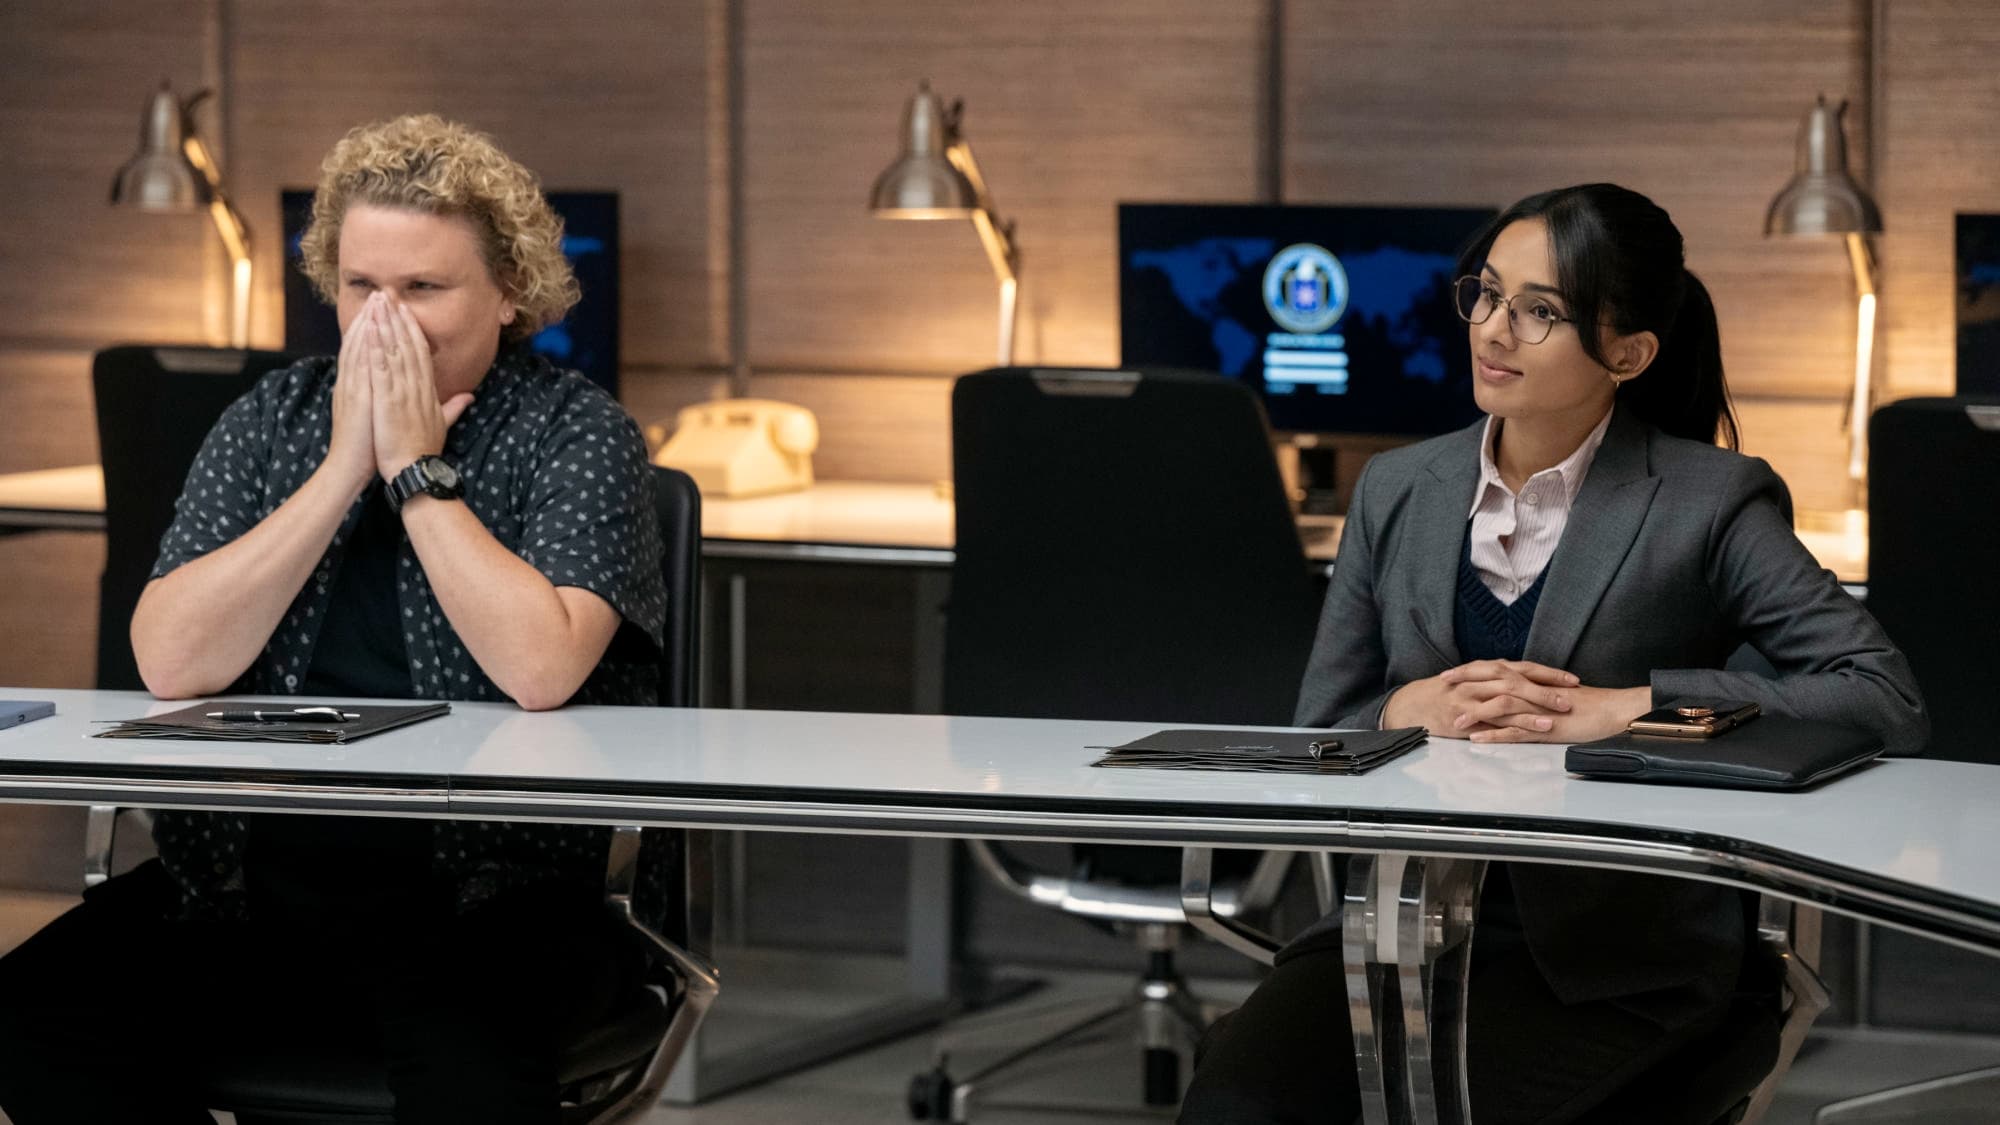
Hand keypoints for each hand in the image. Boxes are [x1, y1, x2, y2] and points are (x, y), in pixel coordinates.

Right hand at [323, 301, 376, 490]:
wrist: (351, 469)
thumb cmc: (369, 447)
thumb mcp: (382, 417)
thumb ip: (394, 401)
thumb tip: (406, 393)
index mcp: (360, 386)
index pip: (367, 350)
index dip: (377, 328)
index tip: (388, 309)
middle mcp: (352, 382)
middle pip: (360, 342)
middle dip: (370, 317)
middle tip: (380, 293)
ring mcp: (351, 388)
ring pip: (357, 348)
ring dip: (366, 323)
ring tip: (375, 302)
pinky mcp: (355, 397)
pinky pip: (357, 366)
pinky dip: (363, 346)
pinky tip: (371, 329)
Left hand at [362, 294, 474, 481]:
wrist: (416, 472)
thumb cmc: (425, 451)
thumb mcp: (443, 425)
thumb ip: (454, 406)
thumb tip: (469, 395)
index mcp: (428, 391)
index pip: (421, 352)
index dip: (412, 328)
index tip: (404, 310)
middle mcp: (417, 386)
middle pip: (408, 345)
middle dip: (398, 318)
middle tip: (388, 294)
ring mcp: (403, 392)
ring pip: (395, 351)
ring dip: (385, 324)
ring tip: (377, 303)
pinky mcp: (388, 400)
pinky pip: (381, 368)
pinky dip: (376, 347)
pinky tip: (370, 329)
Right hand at [1382, 659, 1578, 735]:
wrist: (1415, 703)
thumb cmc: (1448, 693)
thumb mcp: (1476, 680)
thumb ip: (1500, 681)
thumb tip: (1530, 684)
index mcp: (1489, 669)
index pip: (1525, 668)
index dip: (1550, 674)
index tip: (1573, 680)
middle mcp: (1483, 679)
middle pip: (1521, 680)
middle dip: (1548, 689)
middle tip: (1571, 697)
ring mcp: (1473, 696)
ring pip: (1509, 699)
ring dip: (1535, 708)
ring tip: (1557, 716)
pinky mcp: (1466, 714)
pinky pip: (1494, 720)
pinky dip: (1514, 725)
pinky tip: (1529, 730)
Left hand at [1465, 684, 1652, 743]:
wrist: (1613, 711)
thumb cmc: (1586, 705)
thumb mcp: (1552, 695)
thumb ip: (1531, 694)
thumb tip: (1511, 694)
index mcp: (1532, 680)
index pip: (1496, 670)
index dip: (1471, 671)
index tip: (1449, 673)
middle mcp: (1532, 689)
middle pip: (1492, 681)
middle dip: (1464, 683)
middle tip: (1441, 686)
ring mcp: (1538, 708)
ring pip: (1501, 706)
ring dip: (1476, 712)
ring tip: (1454, 720)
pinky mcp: (1546, 727)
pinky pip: (1516, 731)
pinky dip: (1495, 735)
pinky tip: (1478, 739)